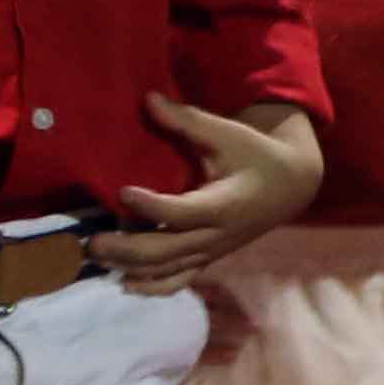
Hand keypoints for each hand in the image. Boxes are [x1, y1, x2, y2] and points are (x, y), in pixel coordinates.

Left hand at [104, 95, 324, 299]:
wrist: (291, 185)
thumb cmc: (255, 154)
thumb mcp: (227, 134)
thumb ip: (187, 121)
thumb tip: (148, 98)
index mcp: (225, 204)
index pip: (183, 213)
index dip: (151, 207)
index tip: (122, 192)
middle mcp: (218, 234)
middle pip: (168, 250)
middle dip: (128, 248)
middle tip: (92, 240)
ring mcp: (212, 250)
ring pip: (169, 270)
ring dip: (130, 268)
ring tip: (96, 257)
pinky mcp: (209, 258)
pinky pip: (180, 280)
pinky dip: (153, 286)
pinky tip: (124, 284)